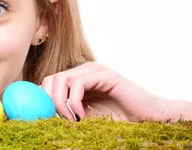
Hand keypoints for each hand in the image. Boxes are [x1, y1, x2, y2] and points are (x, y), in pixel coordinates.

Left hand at [40, 62, 162, 121]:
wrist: (149, 119)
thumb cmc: (121, 121)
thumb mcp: (87, 119)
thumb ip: (69, 114)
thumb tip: (44, 118)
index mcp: (78, 79)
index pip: (49, 83)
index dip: (42, 100)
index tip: (44, 120)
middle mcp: (84, 71)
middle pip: (51, 79)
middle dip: (48, 102)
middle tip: (57, 120)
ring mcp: (94, 70)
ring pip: (61, 79)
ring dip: (60, 104)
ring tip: (72, 121)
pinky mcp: (104, 74)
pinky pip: (77, 83)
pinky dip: (74, 102)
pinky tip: (82, 117)